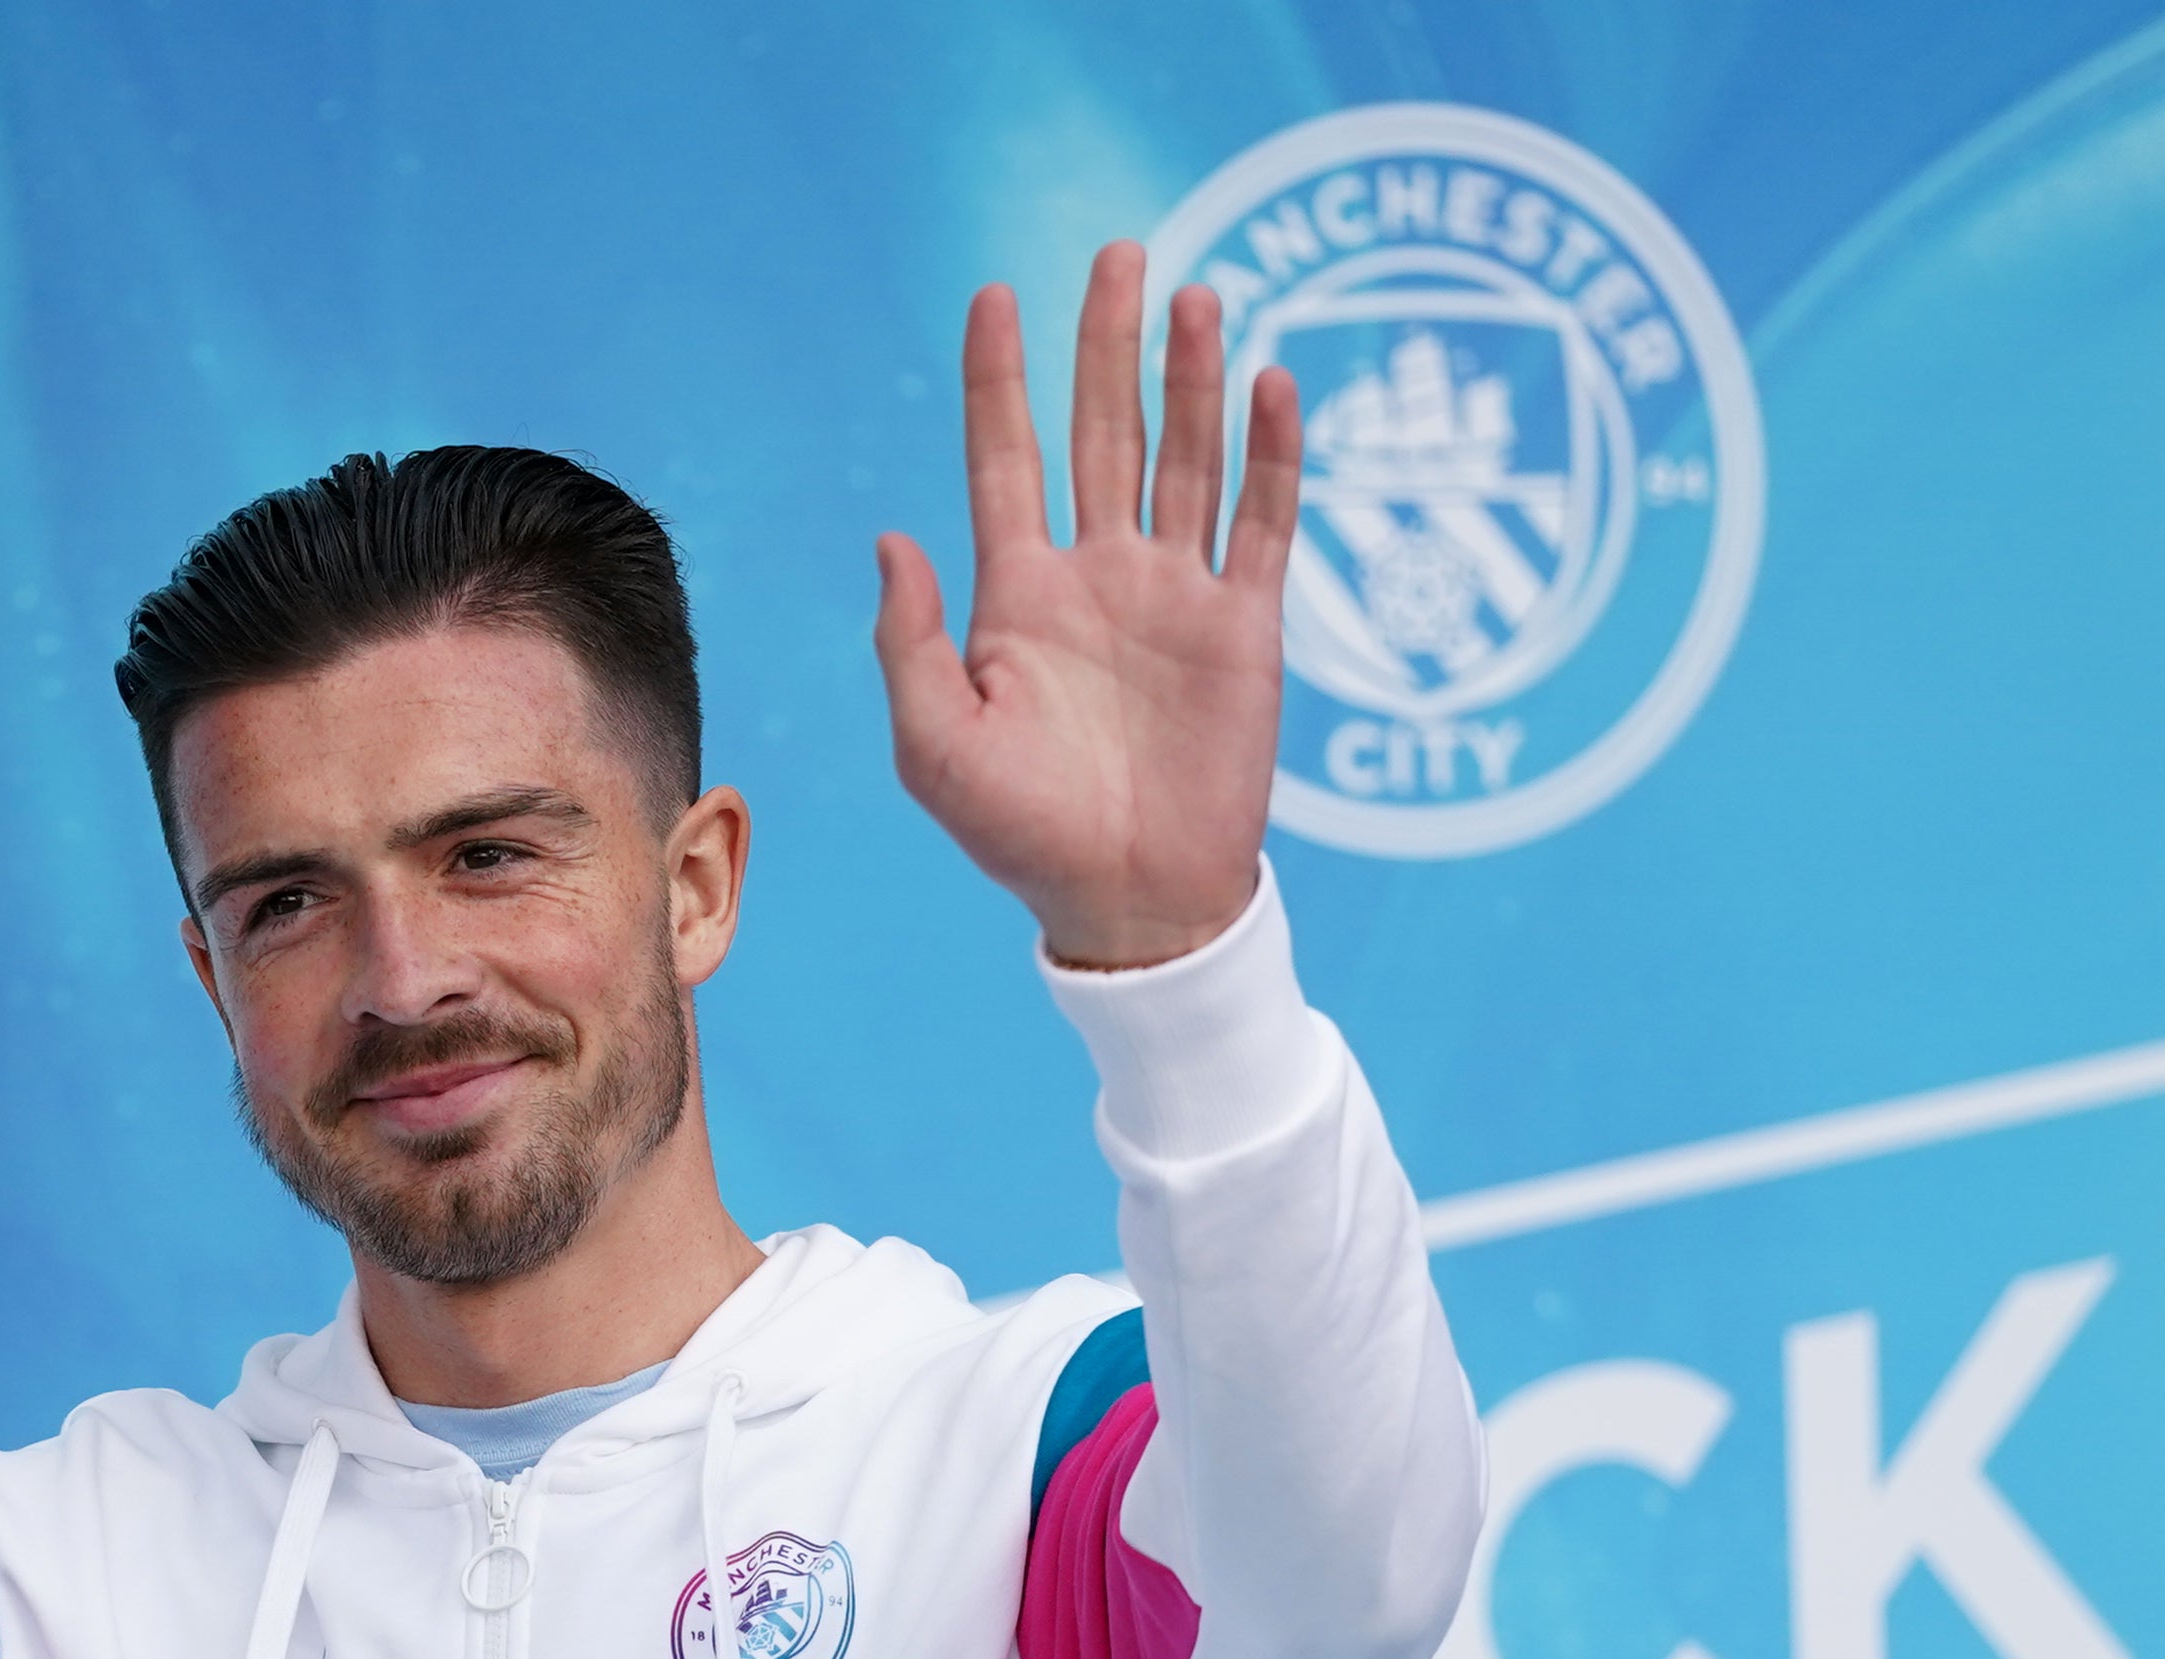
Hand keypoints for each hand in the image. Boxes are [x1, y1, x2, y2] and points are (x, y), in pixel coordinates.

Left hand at [872, 246, 1300, 969]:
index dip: (999, 377)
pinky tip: (1274, 385)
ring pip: (1186, 458)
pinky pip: (1264, 522)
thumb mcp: (936, 747)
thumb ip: (909, 643)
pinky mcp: (1244, 627)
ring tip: (1197, 298)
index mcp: (1017, 596)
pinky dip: (1272, 456)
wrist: (1131, 902)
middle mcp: (1097, 577)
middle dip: (1108, 344)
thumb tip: (890, 535)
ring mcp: (1175, 596)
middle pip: (1103, 431)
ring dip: (1193, 379)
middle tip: (1118, 251)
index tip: (994, 293)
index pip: (1006, 458)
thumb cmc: (1020, 835)